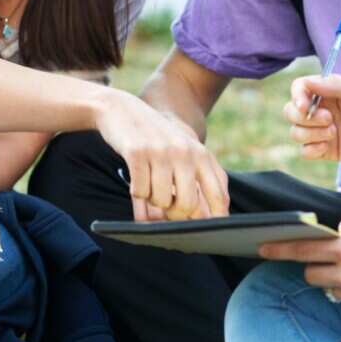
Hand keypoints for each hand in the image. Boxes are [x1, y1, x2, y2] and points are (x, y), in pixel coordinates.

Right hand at [94, 92, 228, 220]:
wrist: (122, 109)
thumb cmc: (155, 139)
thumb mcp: (183, 152)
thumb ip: (196, 181)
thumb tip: (202, 220)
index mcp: (202, 154)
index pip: (218, 195)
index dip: (214, 219)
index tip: (206, 232)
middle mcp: (185, 152)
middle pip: (187, 206)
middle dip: (174, 214)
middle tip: (166, 207)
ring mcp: (162, 152)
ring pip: (161, 201)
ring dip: (152, 200)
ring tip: (149, 184)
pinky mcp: (137, 153)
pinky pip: (140, 191)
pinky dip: (137, 192)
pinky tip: (136, 179)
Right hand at [284, 75, 340, 164]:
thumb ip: (334, 86)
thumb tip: (307, 83)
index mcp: (329, 90)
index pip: (299, 88)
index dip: (296, 96)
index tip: (305, 105)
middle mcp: (323, 108)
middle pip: (291, 111)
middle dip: (303, 117)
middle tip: (328, 119)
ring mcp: (324, 130)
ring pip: (296, 132)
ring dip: (309, 133)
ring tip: (334, 132)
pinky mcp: (329, 150)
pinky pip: (305, 151)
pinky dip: (311, 149)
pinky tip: (327, 145)